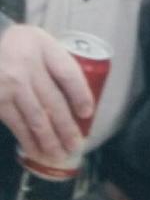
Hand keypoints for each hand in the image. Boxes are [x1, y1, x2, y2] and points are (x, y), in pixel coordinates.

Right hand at [0, 24, 94, 159]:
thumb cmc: (23, 47)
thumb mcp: (44, 44)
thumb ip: (61, 64)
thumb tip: (82, 100)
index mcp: (44, 48)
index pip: (68, 74)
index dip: (81, 95)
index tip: (87, 114)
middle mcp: (27, 67)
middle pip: (54, 101)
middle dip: (67, 127)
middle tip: (76, 145)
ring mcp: (11, 86)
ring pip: (36, 118)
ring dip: (50, 140)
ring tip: (60, 155)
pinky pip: (17, 125)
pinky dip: (29, 141)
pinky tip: (38, 152)